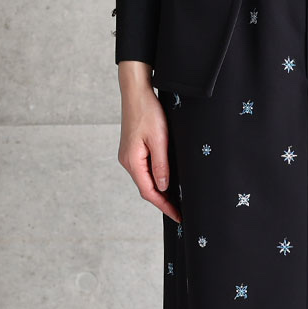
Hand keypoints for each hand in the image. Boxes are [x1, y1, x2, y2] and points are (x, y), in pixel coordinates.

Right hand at [117, 61, 181, 222]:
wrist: (137, 92)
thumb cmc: (148, 112)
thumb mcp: (159, 139)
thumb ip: (161, 165)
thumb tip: (163, 188)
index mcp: (132, 161)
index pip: (149, 192)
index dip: (164, 206)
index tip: (178, 216)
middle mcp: (127, 161)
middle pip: (146, 189)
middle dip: (163, 202)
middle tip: (180, 212)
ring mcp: (129, 156)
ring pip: (145, 180)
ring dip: (160, 191)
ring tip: (176, 201)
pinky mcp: (133, 150)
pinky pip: (145, 171)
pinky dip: (156, 179)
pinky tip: (166, 182)